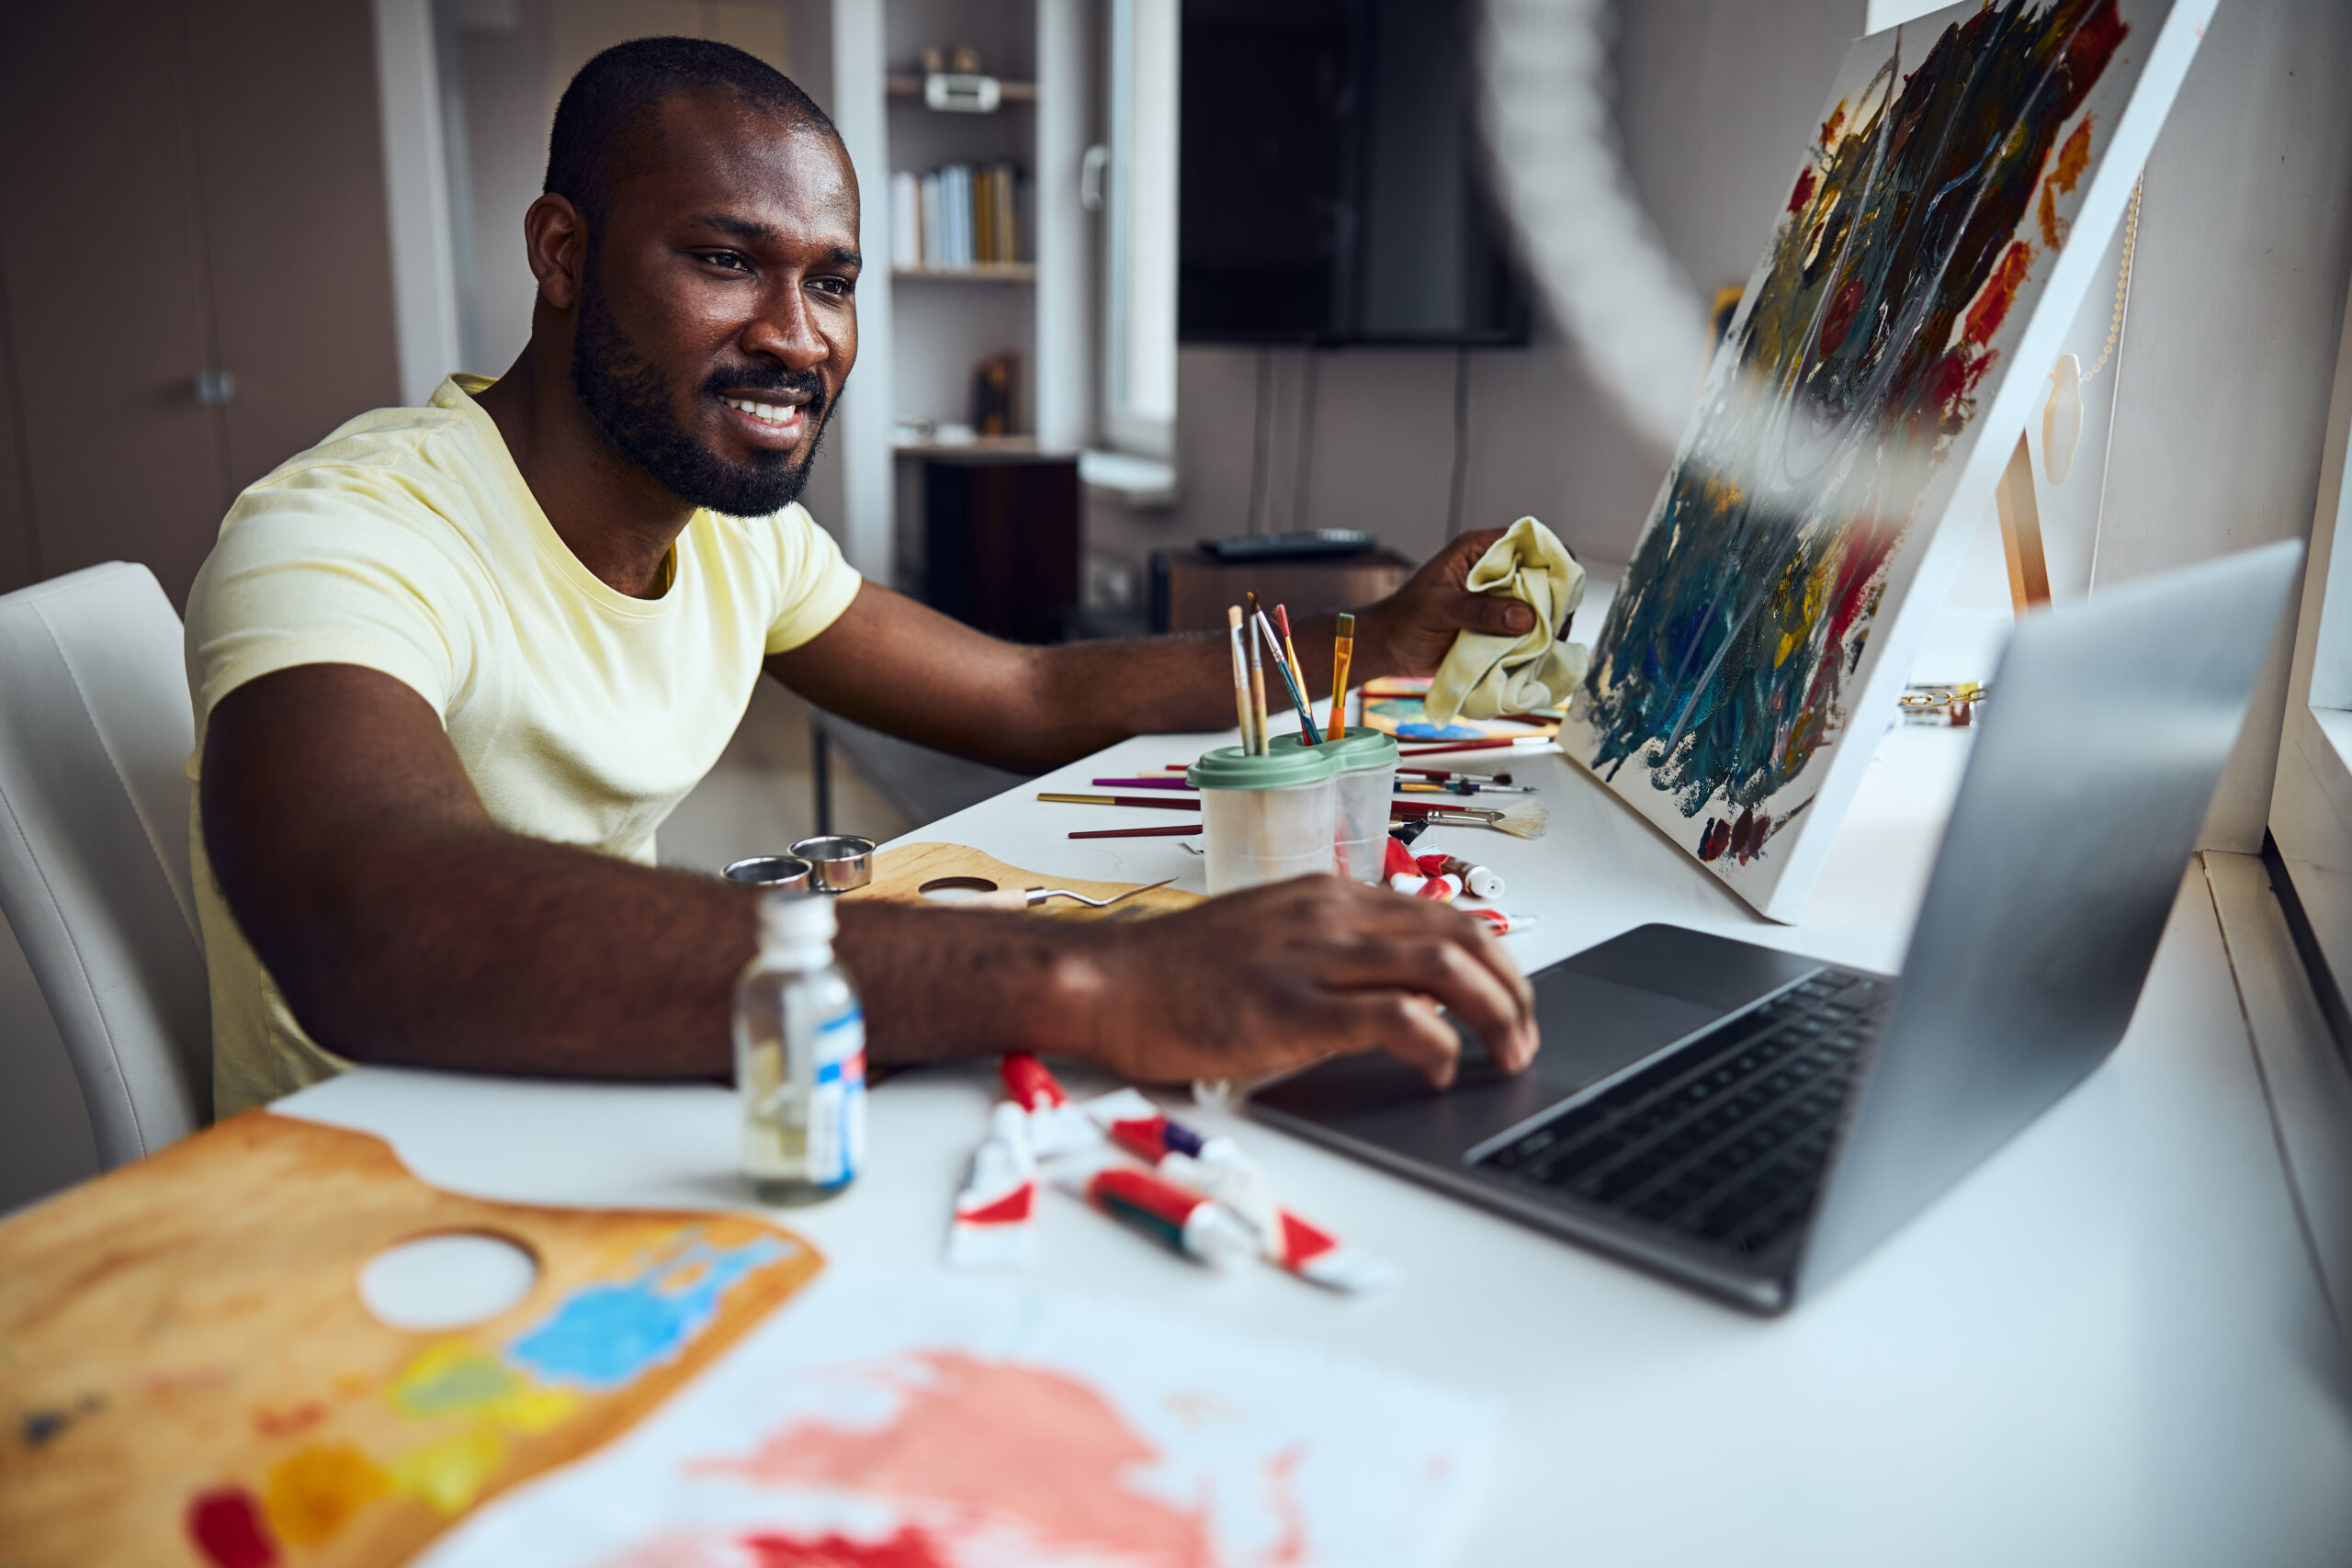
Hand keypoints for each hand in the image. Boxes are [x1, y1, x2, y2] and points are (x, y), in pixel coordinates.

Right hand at [1077, 875, 1539, 1088]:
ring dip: (1496, 1014)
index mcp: (1329, 896)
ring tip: (1509, 1054)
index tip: (1512, 999)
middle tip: (1527, 1035)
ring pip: (1445, 969)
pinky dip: (1438, 1045)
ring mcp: (1315, 958)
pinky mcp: (1295, 1007)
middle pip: (1462, 934)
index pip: (1443, 913)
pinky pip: (1395, 1018)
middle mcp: (1333, 915)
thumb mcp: (1266, 938)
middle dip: (1514, 987)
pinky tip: (1443, 1070)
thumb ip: (1328, 952)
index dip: (1495, 958)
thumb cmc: (1175, 972)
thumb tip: (1390, 989)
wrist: (1107, 981)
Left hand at [1357, 528, 1539, 678]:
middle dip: (1555, 595)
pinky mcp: (1501, 623)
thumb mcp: (1439, 610)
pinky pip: (1530, 627)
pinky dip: (1539, 638)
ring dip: (1549, 620)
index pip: (1528, 539)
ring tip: (1550, 640)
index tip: (1562, 583)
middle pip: (1543, 572)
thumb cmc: (1405, 619)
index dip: (1551, 556)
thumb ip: (1479, 611)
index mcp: (1479, 550)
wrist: (1390, 648)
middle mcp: (1495, 570)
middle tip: (1557, 622)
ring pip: (1541, 602)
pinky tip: (1542, 651)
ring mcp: (1501, 598)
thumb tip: (1527, 617)